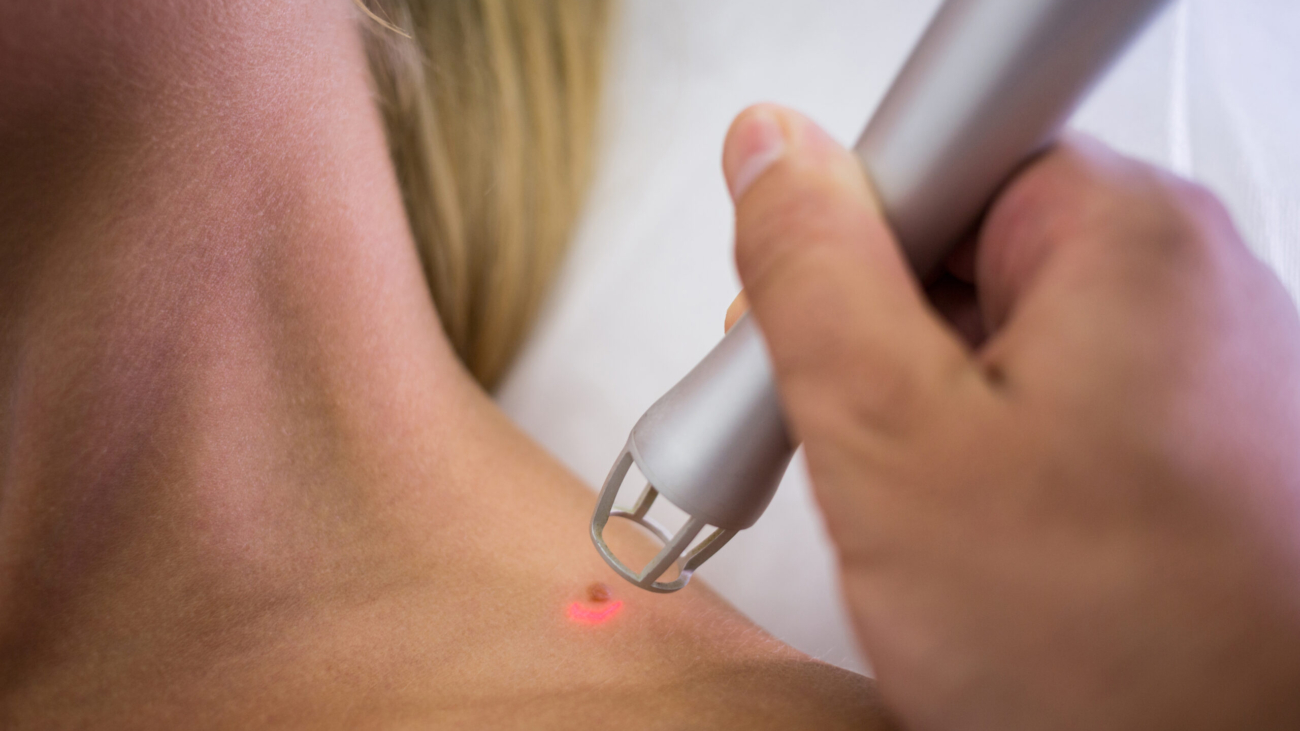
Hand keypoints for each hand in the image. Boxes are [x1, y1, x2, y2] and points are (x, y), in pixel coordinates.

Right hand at [722, 103, 1299, 730]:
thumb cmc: (1116, 653)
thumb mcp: (892, 440)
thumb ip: (812, 273)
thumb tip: (772, 153)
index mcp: (1127, 239)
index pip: (939, 151)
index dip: (848, 240)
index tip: (810, 329)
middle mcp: (1180, 284)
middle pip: (963, 247)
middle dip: (876, 340)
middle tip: (855, 443)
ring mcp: (1189, 368)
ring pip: (994, 335)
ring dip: (923, 410)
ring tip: (919, 512)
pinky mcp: (1180, 442)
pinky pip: (1043, 400)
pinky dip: (981, 451)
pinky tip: (972, 531)